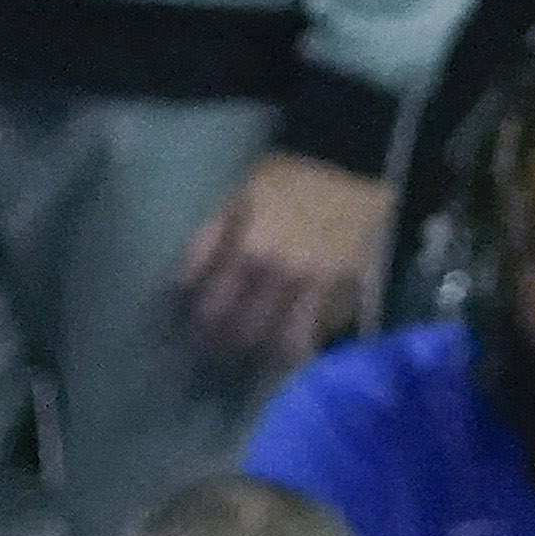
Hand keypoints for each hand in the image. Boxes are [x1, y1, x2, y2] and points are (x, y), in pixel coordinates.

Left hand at [177, 152, 392, 376]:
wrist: (351, 168)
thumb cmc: (287, 180)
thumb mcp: (237, 199)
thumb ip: (209, 242)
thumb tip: (183, 286)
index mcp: (249, 252)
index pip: (213, 310)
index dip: (196, 329)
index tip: (186, 337)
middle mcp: (282, 280)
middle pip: (245, 335)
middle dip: (224, 351)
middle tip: (212, 359)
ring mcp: (318, 294)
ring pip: (284, 347)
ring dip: (262, 362)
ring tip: (248, 367)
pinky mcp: (346, 299)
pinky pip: (319, 339)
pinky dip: (299, 353)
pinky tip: (286, 357)